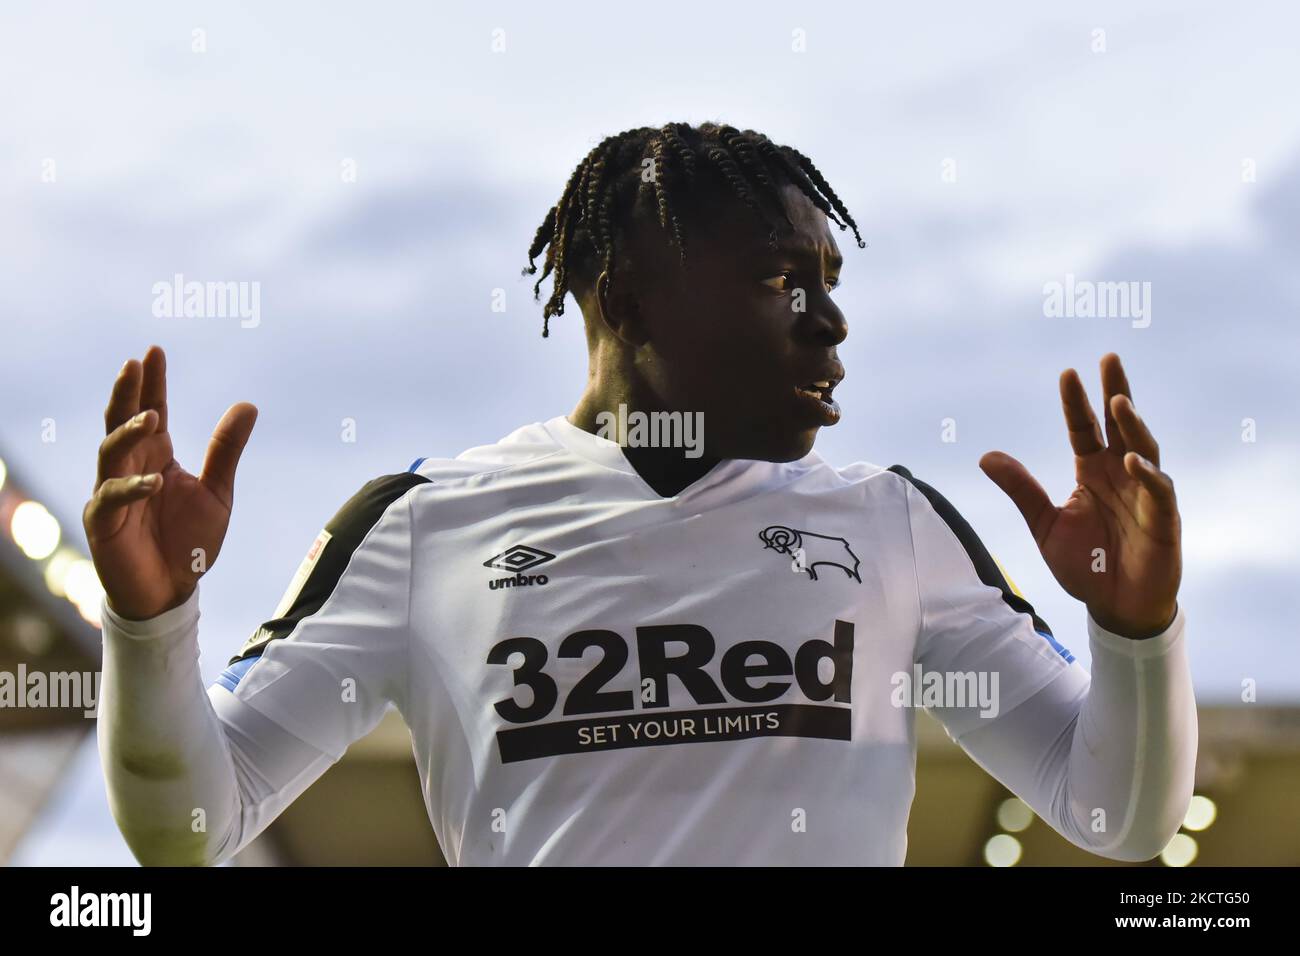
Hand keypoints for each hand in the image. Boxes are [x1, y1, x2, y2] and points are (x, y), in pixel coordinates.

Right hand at [83, 345, 257, 620]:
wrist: (172, 590)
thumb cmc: (189, 541)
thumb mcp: (218, 492)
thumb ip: (226, 450)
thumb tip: (248, 404)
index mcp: (156, 456)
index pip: (150, 409)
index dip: (152, 382)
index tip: (154, 351)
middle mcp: (129, 467)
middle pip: (120, 421)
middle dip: (126, 392)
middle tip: (133, 364)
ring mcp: (112, 492)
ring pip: (110, 452)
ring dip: (129, 432)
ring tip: (153, 417)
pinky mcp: (103, 522)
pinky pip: (112, 497)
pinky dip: (132, 487)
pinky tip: (155, 479)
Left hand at [978, 353, 1180, 638]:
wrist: (1114, 607)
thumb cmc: (1085, 564)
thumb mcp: (1043, 524)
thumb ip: (1021, 489)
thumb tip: (985, 456)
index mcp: (1093, 472)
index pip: (1084, 429)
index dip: (1076, 403)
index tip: (1068, 372)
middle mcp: (1122, 475)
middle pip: (1120, 426)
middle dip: (1116, 391)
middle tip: (1109, 358)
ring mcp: (1145, 494)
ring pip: (1144, 449)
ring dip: (1133, 425)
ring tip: (1119, 401)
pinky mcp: (1164, 519)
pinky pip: (1158, 491)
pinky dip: (1148, 474)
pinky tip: (1132, 460)